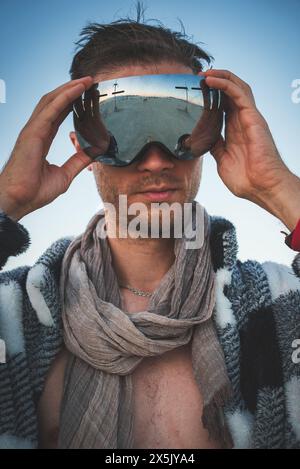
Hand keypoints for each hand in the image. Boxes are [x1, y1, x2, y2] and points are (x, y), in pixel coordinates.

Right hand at [0, 76, 93, 220]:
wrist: (20, 200)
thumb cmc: (35, 191)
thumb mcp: (65, 174)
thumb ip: (79, 160)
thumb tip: (95, 152)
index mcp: (42, 139)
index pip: (58, 115)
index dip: (71, 102)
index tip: (86, 95)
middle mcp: (36, 130)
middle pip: (54, 103)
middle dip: (71, 90)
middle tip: (90, 81)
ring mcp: (32, 130)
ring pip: (52, 101)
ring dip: (70, 88)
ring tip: (87, 80)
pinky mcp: (32, 132)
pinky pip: (51, 109)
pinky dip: (65, 97)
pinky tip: (77, 89)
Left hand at [201, 69, 299, 230]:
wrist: (261, 188)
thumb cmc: (246, 180)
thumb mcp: (222, 161)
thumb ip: (216, 147)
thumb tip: (205, 140)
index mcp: (235, 130)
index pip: (224, 104)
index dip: (211, 95)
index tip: (196, 90)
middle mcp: (243, 120)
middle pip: (230, 91)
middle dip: (215, 80)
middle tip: (198, 77)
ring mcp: (249, 118)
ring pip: (236, 87)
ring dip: (220, 77)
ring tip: (204, 73)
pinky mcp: (253, 117)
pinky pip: (238, 93)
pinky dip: (224, 83)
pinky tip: (211, 80)